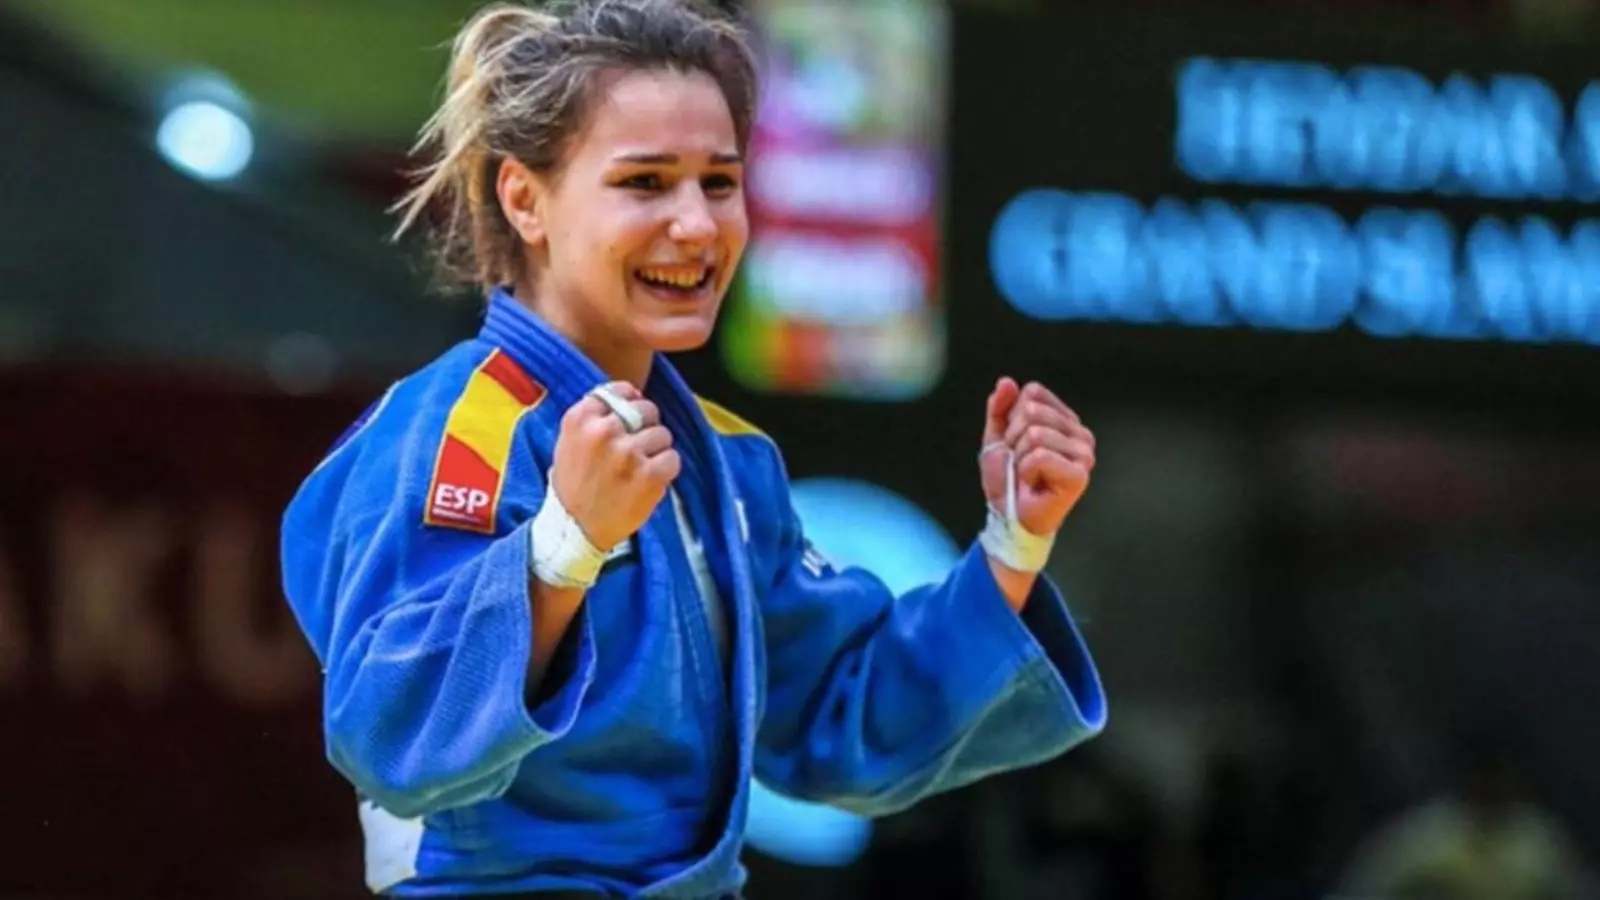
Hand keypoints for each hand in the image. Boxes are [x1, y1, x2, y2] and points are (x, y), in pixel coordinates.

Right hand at [550, 381, 679, 549]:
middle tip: (635, 449)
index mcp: (580, 419)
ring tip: (639, 469)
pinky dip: (666, 470)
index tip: (630, 417)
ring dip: (656, 451)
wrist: (575, 529)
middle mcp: (603, 431)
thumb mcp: (570, 441)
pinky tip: (649, 481)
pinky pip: (673, 458)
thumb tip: (631, 395)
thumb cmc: (574, 484)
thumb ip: (595, 417)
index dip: (630, 401)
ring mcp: (627, 453)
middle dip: (646, 426)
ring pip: (662, 434)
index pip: (619, 390)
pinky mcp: (648, 476)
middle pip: (646, 409)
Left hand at [979, 377, 1095, 536]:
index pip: (1034, 393)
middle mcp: (1081, 434)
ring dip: (1019, 457)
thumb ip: (1000, 409)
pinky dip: (1026, 471)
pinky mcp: (1080, 475)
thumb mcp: (997, 437)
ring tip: (1027, 474)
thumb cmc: (1007, 478)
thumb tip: (1007, 381)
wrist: (1008, 516)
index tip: (1015, 443)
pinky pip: (1040, 456)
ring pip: (1035, 433)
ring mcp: (1084, 454)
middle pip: (1033, 411)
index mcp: (1065, 420)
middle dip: (1014, 438)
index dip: (1013, 417)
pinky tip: (1035, 484)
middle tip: (1019, 462)